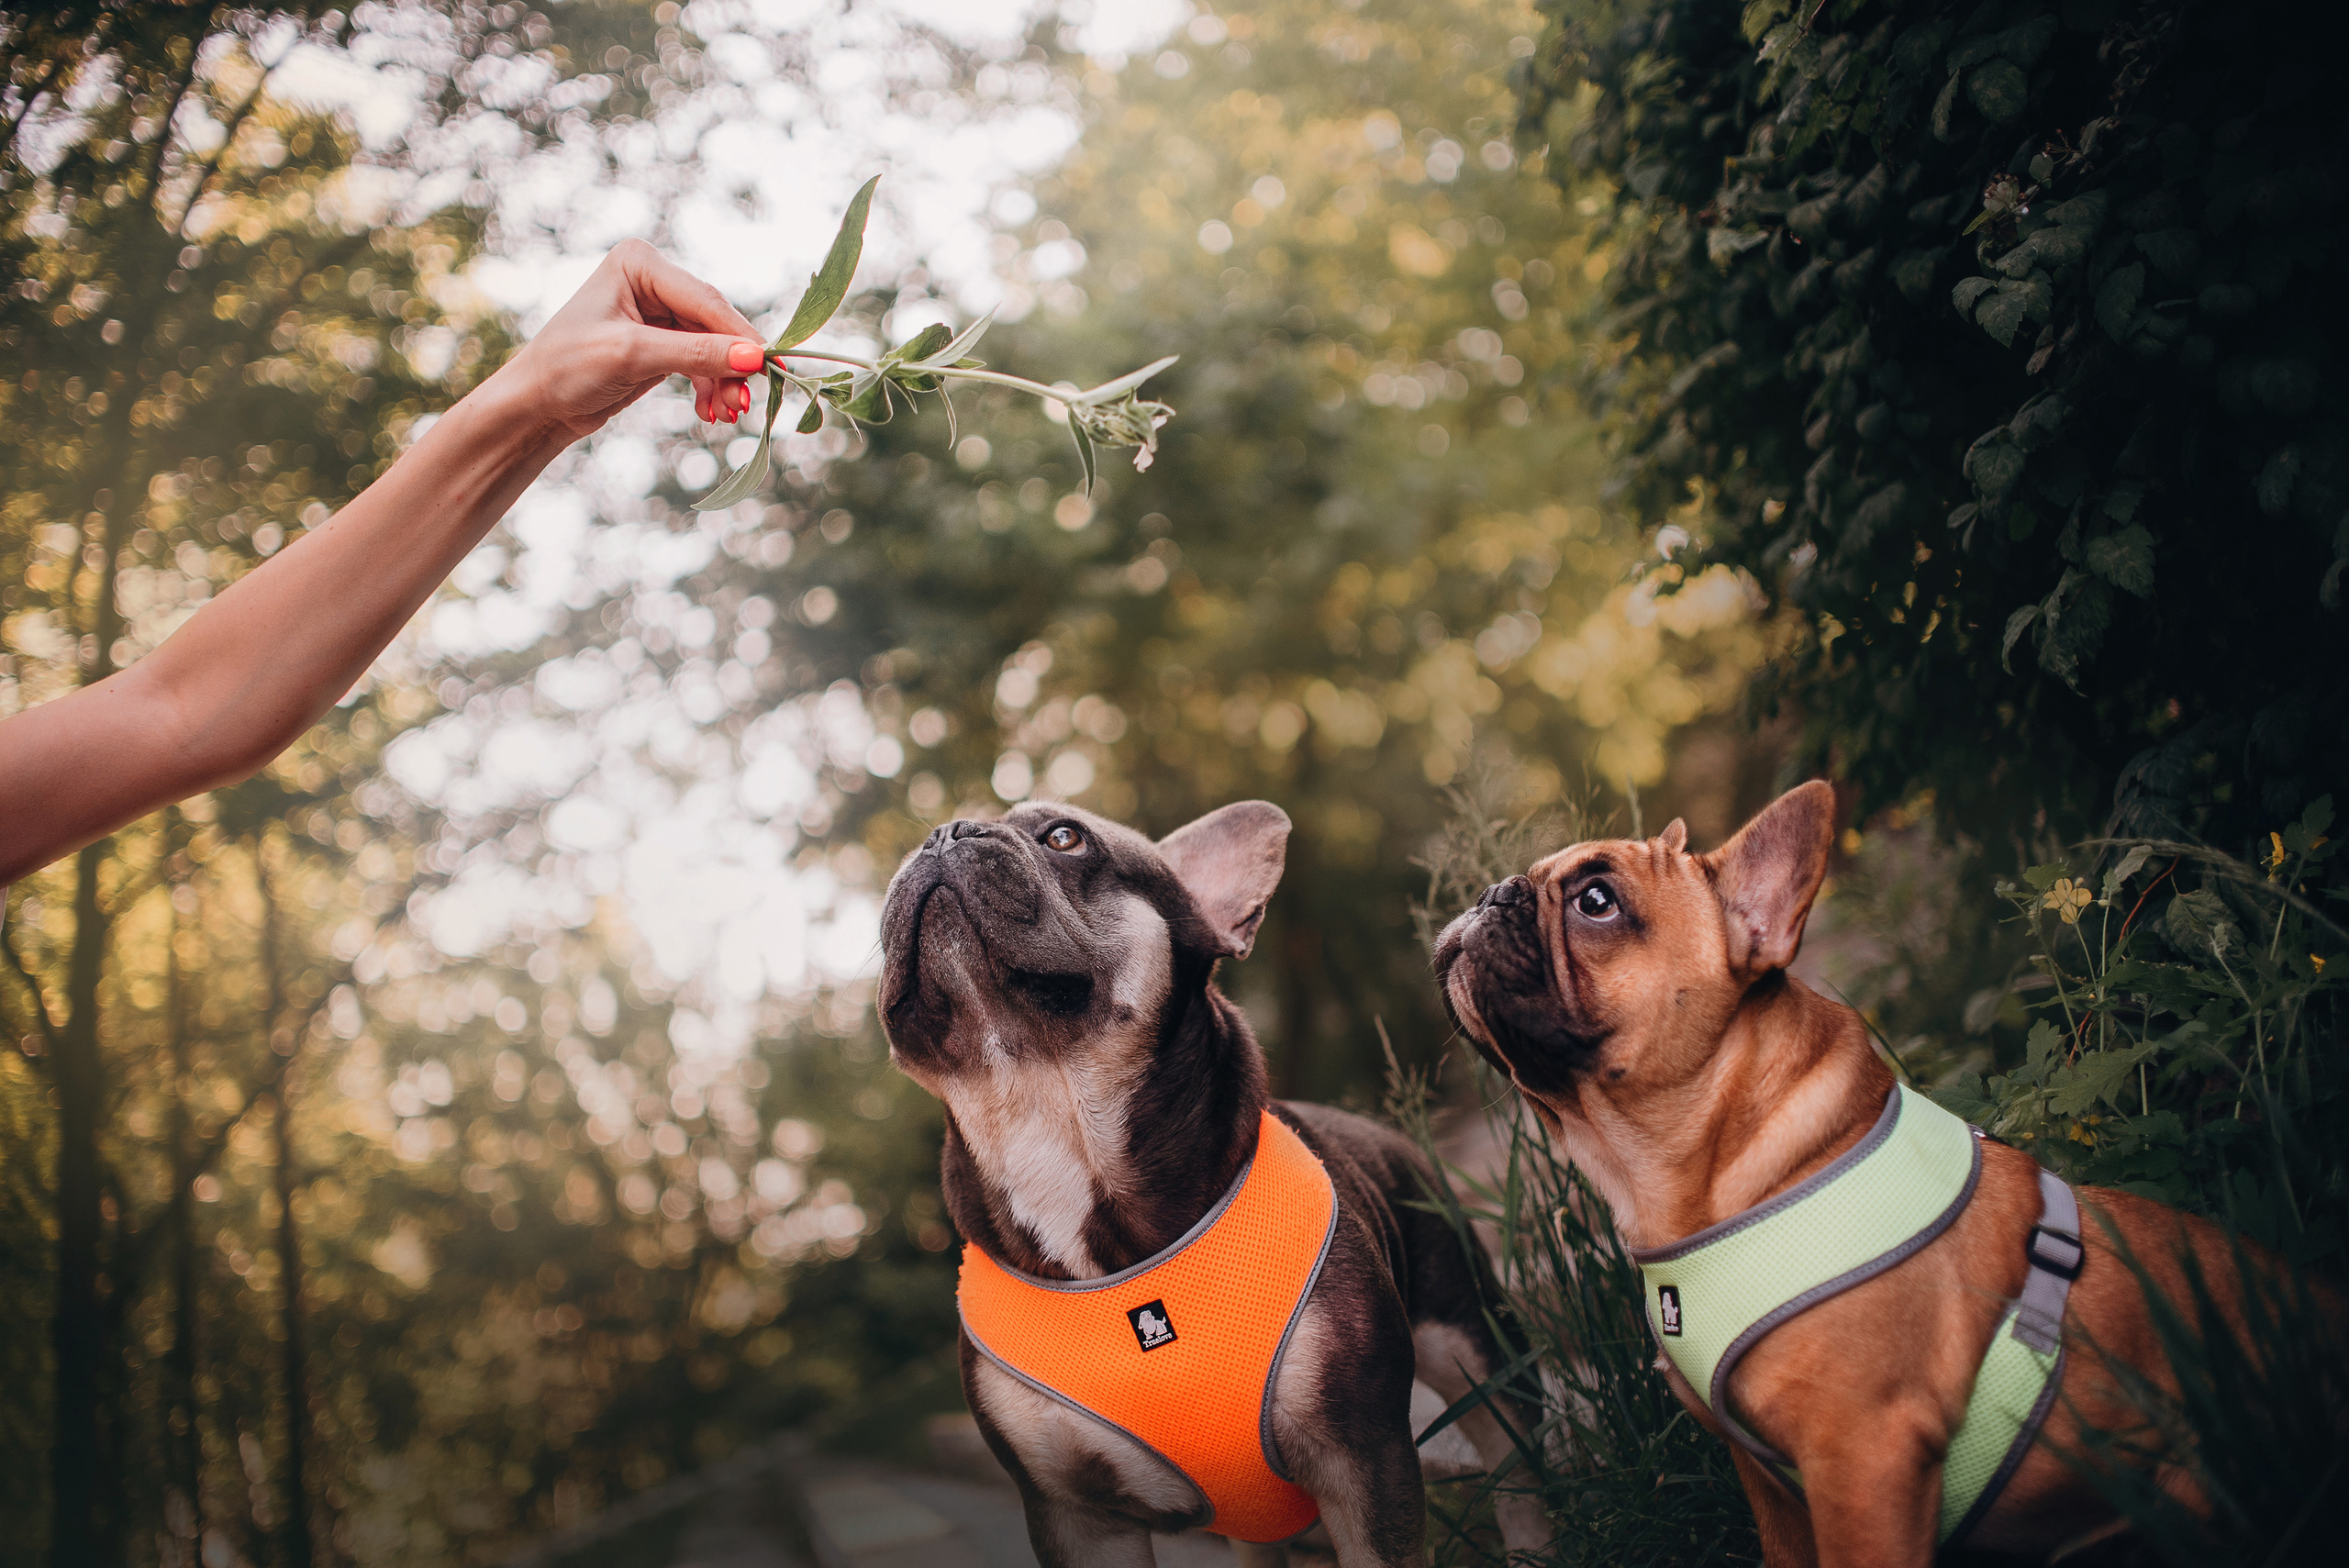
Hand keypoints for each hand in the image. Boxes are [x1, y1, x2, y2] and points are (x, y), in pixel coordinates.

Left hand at [499, 238, 763, 436]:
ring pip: (714, 346)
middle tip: (746, 404)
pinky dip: (710, 387)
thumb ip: (696, 354)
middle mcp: (653, 280)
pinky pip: (702, 361)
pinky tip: (711, 413)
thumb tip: (756, 358)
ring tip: (728, 415)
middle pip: (715, 323)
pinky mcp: (662, 342)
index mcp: (640, 263)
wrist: (536, 404)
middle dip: (731, 365)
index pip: (705, 300)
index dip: (739, 336)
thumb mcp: (633, 356)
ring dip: (724, 381)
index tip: (769, 368)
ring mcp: (659, 311)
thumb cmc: (568, 368)